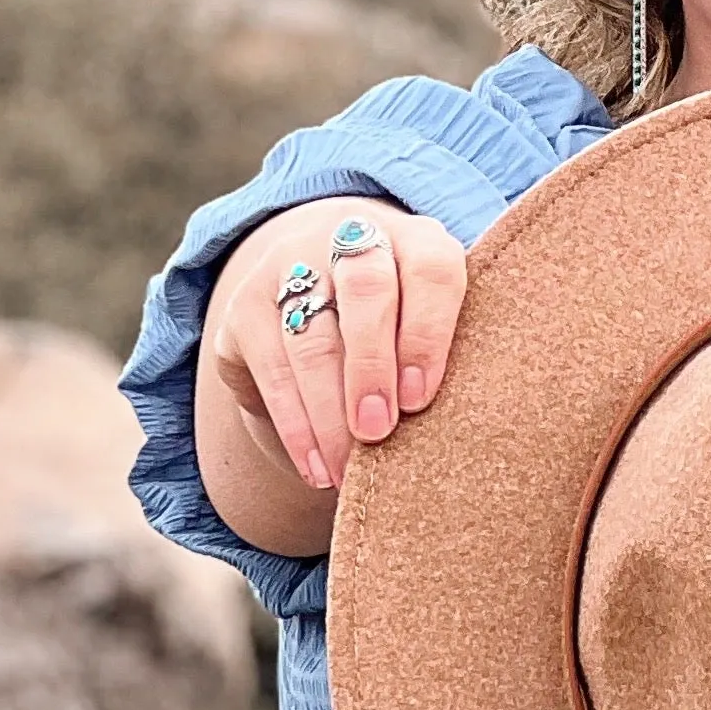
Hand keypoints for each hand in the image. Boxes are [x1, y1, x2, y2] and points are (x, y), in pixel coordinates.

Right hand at [209, 197, 467, 493]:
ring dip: (328, 414)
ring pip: (311, 338)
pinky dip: (295, 426)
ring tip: (346, 473)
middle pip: (365, 289)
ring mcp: (290, 264)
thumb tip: (465, 432)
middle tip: (376, 432)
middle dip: (371, 367)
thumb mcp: (432, 326)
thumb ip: (450, 355)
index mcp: (416, 238)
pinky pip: (271, 368)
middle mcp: (350, 236)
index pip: (431, 270)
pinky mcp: (245, 306)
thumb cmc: (404, 327)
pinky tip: (315, 466)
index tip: (421, 400)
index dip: (428, 334)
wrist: (321, 284)